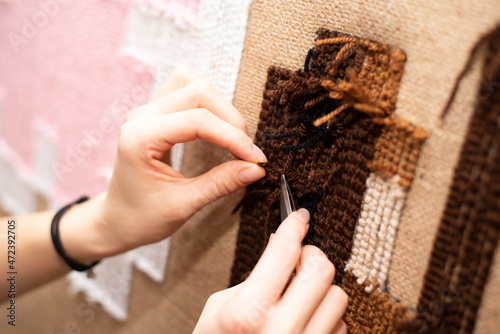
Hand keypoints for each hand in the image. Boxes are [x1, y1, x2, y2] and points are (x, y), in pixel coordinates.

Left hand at [88, 66, 266, 256]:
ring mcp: (147, 112)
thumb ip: (220, 183)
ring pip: (192, 83)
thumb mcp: (183, 205)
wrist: (116, 220)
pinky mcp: (155, 114)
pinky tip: (216, 125)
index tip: (255, 158)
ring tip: (233, 137)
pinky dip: (207, 104)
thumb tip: (255, 168)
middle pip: (198, 92)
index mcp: (140, 138)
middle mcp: (141, 117)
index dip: (233, 137)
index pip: (197, 121)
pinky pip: (185, 91)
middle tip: (246, 151)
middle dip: (230, 119)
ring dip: (219, 106)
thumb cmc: (141, 217)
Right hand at [193, 209, 347, 333]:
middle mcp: (280, 333)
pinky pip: (341, 327)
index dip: (293, 227)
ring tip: (300, 296)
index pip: (284, 252)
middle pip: (321, 270)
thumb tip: (286, 247)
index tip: (299, 217)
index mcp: (247, 314)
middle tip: (299, 257)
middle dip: (311, 256)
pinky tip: (306, 321)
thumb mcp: (220, 307)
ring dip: (321, 290)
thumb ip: (254, 278)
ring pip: (338, 298)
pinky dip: (326, 318)